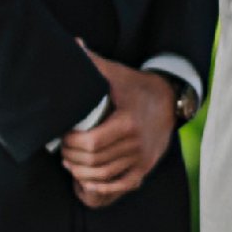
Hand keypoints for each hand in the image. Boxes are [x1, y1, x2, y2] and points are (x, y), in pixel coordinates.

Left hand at [61, 52, 176, 206]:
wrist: (168, 99)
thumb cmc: (135, 86)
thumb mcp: (115, 73)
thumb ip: (92, 61)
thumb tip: (72, 45)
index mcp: (128, 123)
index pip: (92, 144)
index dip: (72, 145)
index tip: (63, 137)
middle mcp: (138, 144)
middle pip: (96, 162)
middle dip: (73, 158)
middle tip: (63, 150)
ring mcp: (143, 158)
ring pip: (105, 176)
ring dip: (82, 173)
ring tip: (71, 163)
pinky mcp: (145, 166)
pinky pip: (121, 185)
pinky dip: (102, 187)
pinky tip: (87, 181)